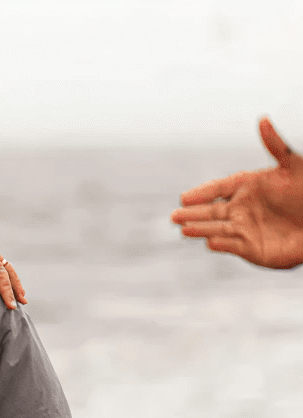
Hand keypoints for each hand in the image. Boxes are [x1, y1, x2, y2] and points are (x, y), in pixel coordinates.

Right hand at [171, 117, 302, 268]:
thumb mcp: (294, 167)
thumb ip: (276, 145)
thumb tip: (263, 119)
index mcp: (249, 187)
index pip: (219, 188)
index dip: (202, 193)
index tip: (185, 197)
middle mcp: (243, 208)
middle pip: (212, 211)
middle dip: (193, 214)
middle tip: (175, 216)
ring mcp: (246, 228)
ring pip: (217, 228)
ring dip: (201, 229)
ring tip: (185, 229)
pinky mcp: (252, 249)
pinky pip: (232, 246)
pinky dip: (221, 244)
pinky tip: (210, 241)